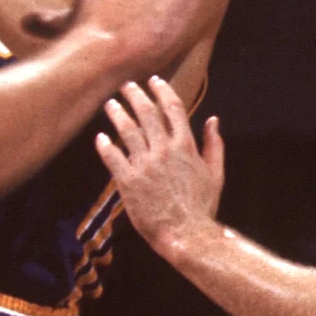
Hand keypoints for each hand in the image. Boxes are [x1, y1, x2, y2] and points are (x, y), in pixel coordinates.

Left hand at [95, 76, 227, 260]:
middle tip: (125, 86)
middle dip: (135, 95)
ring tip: (110, 104)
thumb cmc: (201, 207)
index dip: (162, 90)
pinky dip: (104, 145)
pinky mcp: (128, 181)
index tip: (154, 81)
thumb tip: (213, 120)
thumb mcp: (216, 173)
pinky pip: (112, 157)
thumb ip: (214, 144)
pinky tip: (99, 137)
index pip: (173, 107)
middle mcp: (164, 150)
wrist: (186, 234)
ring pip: (127, 130)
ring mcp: (145, 164)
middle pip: (146, 113)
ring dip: (117, 113)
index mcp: (186, 145)